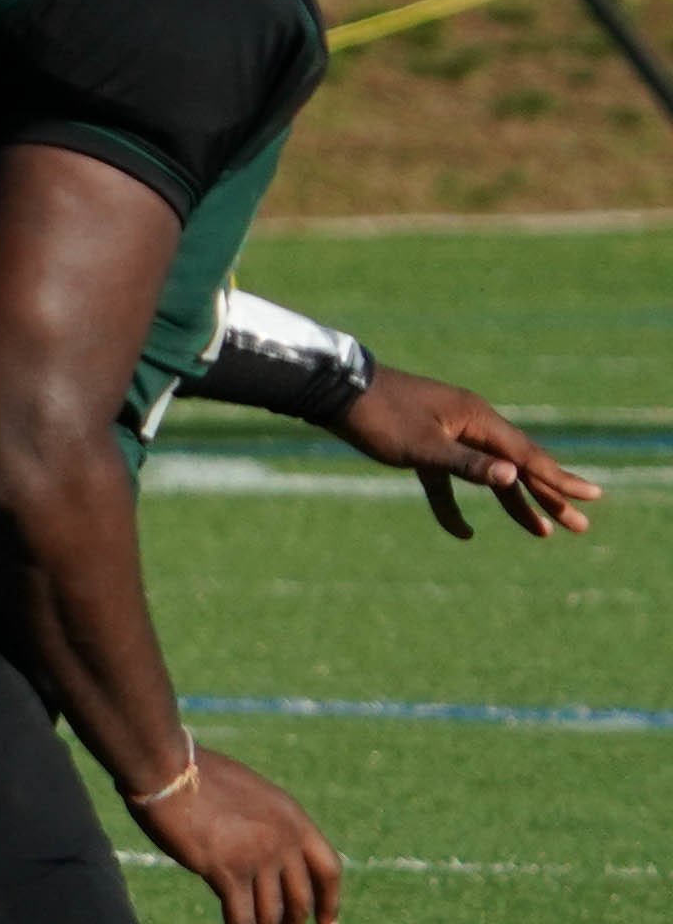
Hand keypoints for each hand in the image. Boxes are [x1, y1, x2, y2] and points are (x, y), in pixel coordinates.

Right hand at [128, 743, 342, 923]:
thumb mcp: (241, 793)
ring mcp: (257, 857)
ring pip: (269, 917)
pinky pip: (239, 920)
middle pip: (298, 901)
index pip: (328, 869)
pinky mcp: (226, 871)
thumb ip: (255, 822)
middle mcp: (283, 840)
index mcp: (293, 818)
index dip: (330, 902)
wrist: (165, 767)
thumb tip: (245, 845)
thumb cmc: (190, 772)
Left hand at [330, 367, 600, 538]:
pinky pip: (447, 479)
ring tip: (542, 533)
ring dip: (512, 503)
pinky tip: (462, 533)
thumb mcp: (421, 446)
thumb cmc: (376, 416)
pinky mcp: (422, 444)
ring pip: (488, 474)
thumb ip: (466, 465)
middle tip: (579, 526)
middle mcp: (469, 423)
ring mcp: (447, 432)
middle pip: (517, 466)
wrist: (331, 390)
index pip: (528, 456)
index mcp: (477, 420)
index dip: (560, 480)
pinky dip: (454, 505)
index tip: (592, 497)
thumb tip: (513, 476)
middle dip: (548, 497)